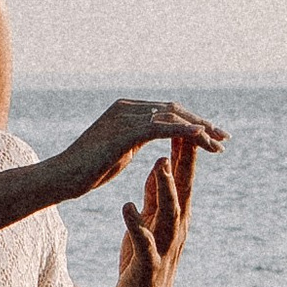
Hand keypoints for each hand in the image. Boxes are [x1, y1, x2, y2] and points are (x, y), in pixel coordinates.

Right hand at [53, 97, 224, 196]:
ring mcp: (124, 117)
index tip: (214, 135)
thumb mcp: (119, 150)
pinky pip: (160, 128)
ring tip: (218, 143)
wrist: (62, 178)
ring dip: (198, 130)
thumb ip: (137, 140)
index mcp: (127, 111)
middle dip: (202, 123)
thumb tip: (151, 137)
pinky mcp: (123, 132)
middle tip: (224, 137)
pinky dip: (183, 132)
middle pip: (174, 110)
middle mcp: (127, 108)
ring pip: (171, 117)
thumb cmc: (87, 170)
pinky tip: (201, 139)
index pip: (168, 112)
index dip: (193, 122)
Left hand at [115, 136, 199, 286]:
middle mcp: (176, 229)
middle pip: (183, 190)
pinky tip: (126, 208)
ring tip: (159, 165)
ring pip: (170, 214)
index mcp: (175, 216)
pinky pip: (144, 243)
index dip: (183, 150)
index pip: (182, 178)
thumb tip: (159, 163)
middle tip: (183, 132)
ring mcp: (165, 247)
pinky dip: (136, 224)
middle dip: (184, 162)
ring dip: (166, 189)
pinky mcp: (148, 265)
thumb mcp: (150, 222)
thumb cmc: (144, 261)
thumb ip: (155, 194)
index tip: (181, 120)